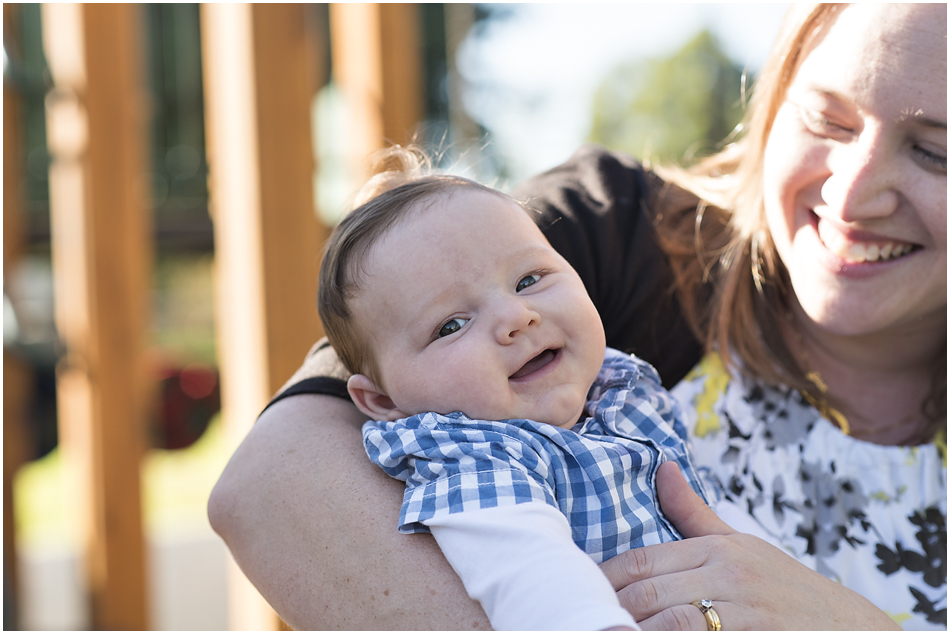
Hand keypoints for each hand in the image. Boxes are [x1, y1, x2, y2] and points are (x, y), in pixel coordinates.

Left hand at [599, 462, 899, 629]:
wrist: (849, 630)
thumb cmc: (786, 588)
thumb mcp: (741, 545)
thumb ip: (693, 513)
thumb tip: (662, 467)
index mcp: (717, 550)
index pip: (640, 563)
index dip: (603, 579)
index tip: (581, 590)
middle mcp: (728, 577)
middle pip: (648, 594)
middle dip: (612, 609)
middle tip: (584, 619)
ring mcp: (744, 615)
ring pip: (669, 623)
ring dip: (634, 630)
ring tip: (608, 632)